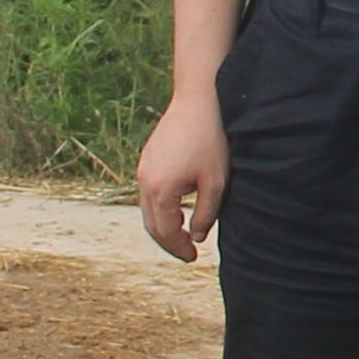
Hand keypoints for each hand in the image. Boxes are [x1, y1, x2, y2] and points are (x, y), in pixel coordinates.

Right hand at [135, 85, 227, 260]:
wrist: (197, 102)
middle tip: (188, 252)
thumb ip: (206, 214)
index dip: (180, 248)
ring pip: (147, 209)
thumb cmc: (211, 141)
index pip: (166, 231)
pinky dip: (160, 208)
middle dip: (169, 242)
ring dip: (163, 225)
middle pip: (151, 224)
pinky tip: (178, 209)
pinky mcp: (147, 159)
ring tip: (184, 234)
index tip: (194, 257)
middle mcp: (145, 181)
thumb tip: (197, 236)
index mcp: (160, 190)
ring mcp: (143, 169)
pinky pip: (148, 192)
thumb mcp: (215, 183)